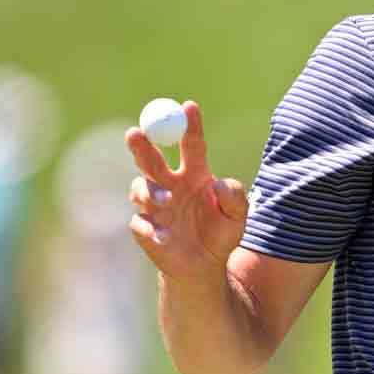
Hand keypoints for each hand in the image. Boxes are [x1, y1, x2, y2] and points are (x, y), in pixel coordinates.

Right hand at [125, 101, 248, 280]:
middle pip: (151, 158)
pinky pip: (140, 222)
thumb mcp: (239, 216)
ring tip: (167, 201)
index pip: (190, 144)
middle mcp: (170, 185)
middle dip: (141, 144)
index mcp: (195, 175)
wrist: (206, 267)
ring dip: (151, 191)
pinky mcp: (144, 228)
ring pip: (140, 187)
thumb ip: (236, 196)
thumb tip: (216, 184)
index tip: (188, 106)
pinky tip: (165, 237)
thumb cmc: (222, 234)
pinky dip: (152, 228)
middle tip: (134, 132)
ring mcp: (154, 206)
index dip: (189, 125)